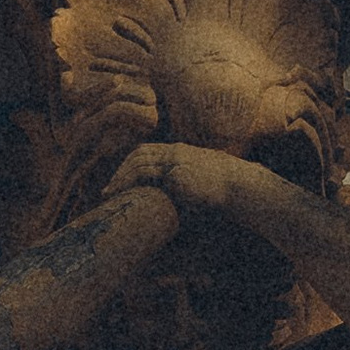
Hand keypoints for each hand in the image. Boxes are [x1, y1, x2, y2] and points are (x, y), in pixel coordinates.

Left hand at [105, 140, 241, 214]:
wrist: (240, 187)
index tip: (120, 178)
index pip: (148, 151)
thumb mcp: (201, 182)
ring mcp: (175, 160)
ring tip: (109, 192)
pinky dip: (128, 180)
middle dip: (121, 168)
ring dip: (120, 176)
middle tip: (109, 186)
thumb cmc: (225, 189)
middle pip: (139, 153)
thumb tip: (178, 199)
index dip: (131, 163)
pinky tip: (120, 192)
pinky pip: (144, 172)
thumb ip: (185, 184)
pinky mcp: (175, 171)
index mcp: (181, 152)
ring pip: (138, 161)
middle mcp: (176, 152)